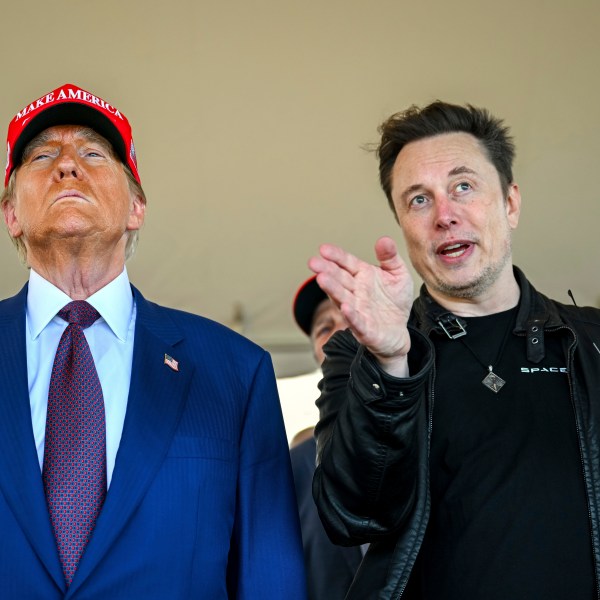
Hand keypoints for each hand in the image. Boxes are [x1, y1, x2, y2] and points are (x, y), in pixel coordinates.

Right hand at [308, 236, 413, 375]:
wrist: (398, 331)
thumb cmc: (395, 301)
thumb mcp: (398, 274)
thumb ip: (390, 257)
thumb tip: (384, 240)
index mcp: (362, 276)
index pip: (346, 263)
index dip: (335, 256)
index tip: (323, 249)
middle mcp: (356, 292)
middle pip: (339, 279)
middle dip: (326, 270)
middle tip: (313, 262)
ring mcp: (358, 310)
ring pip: (342, 298)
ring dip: (332, 289)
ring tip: (321, 279)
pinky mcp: (365, 329)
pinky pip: (357, 322)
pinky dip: (351, 315)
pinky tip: (345, 307)